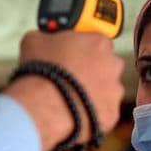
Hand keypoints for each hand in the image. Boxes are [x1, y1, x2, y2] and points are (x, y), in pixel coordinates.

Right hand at [5, 31, 124, 150]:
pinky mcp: (112, 113)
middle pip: (105, 65)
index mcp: (98, 42)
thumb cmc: (42, 71)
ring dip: (93, 93)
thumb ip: (47, 37)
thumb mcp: (35, 41)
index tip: (71, 55)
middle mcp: (113, 64)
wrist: (44, 106)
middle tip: (71, 78)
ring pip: (107, 91)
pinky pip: (103, 112)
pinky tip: (74, 113)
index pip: (96, 41)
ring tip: (70, 98)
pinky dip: (92, 113)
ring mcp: (115, 91)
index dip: (81, 49)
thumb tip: (43, 40)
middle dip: (91, 71)